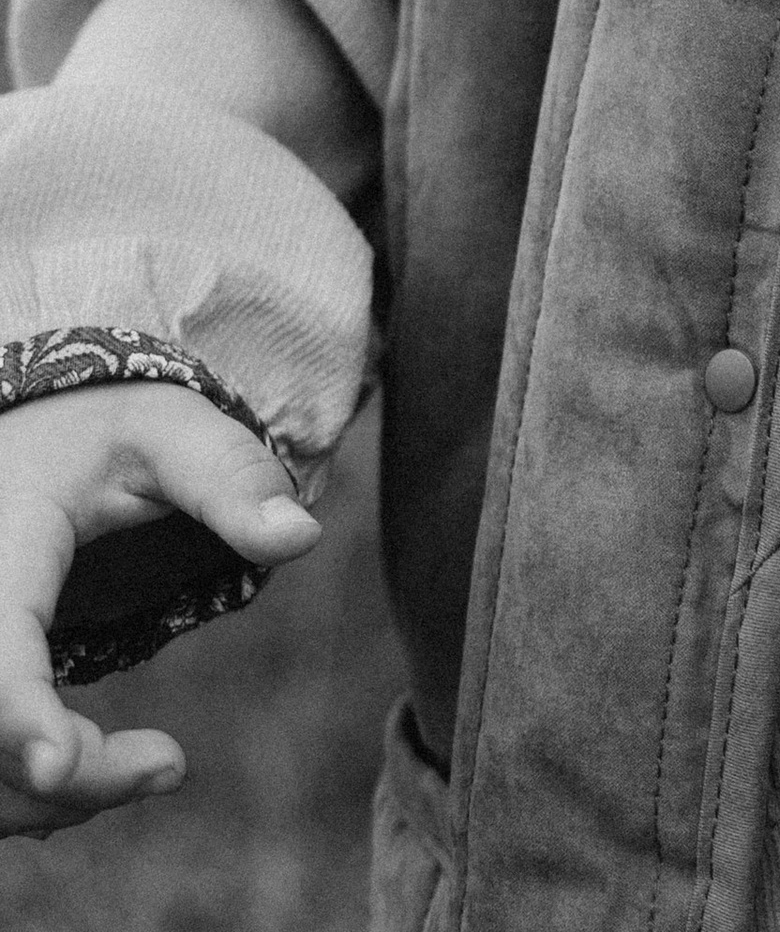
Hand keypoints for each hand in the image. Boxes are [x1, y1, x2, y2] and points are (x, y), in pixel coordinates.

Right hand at [0, 384, 317, 835]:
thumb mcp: (172, 431)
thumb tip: (300, 534)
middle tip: (169, 766)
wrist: (39, 436)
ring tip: (152, 767)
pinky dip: (22, 792)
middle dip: (65, 776)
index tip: (65, 763)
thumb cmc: (108, 432)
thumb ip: (231, 477)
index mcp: (2, 542)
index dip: (19, 715)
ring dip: (47, 797)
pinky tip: (91, 772)